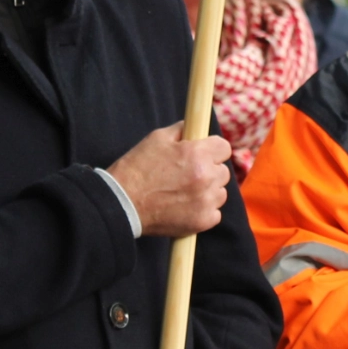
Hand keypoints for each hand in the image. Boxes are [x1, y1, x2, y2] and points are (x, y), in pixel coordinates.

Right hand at [108, 123, 230, 236]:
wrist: (123, 203)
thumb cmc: (137, 168)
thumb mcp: (157, 138)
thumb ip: (182, 130)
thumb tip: (195, 127)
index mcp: (197, 154)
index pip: (224, 148)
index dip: (213, 150)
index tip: (203, 154)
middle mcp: (206, 177)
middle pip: (223, 171)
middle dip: (209, 171)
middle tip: (188, 175)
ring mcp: (206, 201)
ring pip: (220, 193)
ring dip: (208, 192)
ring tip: (185, 193)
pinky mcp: (202, 221)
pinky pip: (215, 213)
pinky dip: (203, 211)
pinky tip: (185, 207)